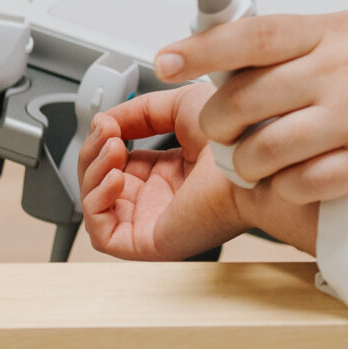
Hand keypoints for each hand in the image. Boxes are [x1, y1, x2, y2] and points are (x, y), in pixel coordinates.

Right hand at [78, 82, 324, 256]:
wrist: (256, 157)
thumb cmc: (240, 135)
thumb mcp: (182, 106)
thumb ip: (140, 109)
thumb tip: (105, 119)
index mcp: (172, 171)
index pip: (119, 162)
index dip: (104, 140)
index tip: (105, 120)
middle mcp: (161, 198)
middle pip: (100, 183)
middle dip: (92, 153)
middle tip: (106, 132)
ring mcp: (154, 221)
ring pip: (96, 207)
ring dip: (91, 173)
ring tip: (112, 149)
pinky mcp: (151, 242)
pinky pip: (103, 235)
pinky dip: (95, 203)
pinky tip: (115, 177)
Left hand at [156, 10, 347, 202]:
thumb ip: (298, 42)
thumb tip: (236, 57)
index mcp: (329, 33)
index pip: (250, 37)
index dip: (200, 49)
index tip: (166, 60)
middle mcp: (337, 74)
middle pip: (243, 102)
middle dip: (215, 122)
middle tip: (218, 129)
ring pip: (264, 150)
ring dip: (244, 162)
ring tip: (251, 159)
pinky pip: (302, 183)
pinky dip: (284, 186)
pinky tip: (289, 177)